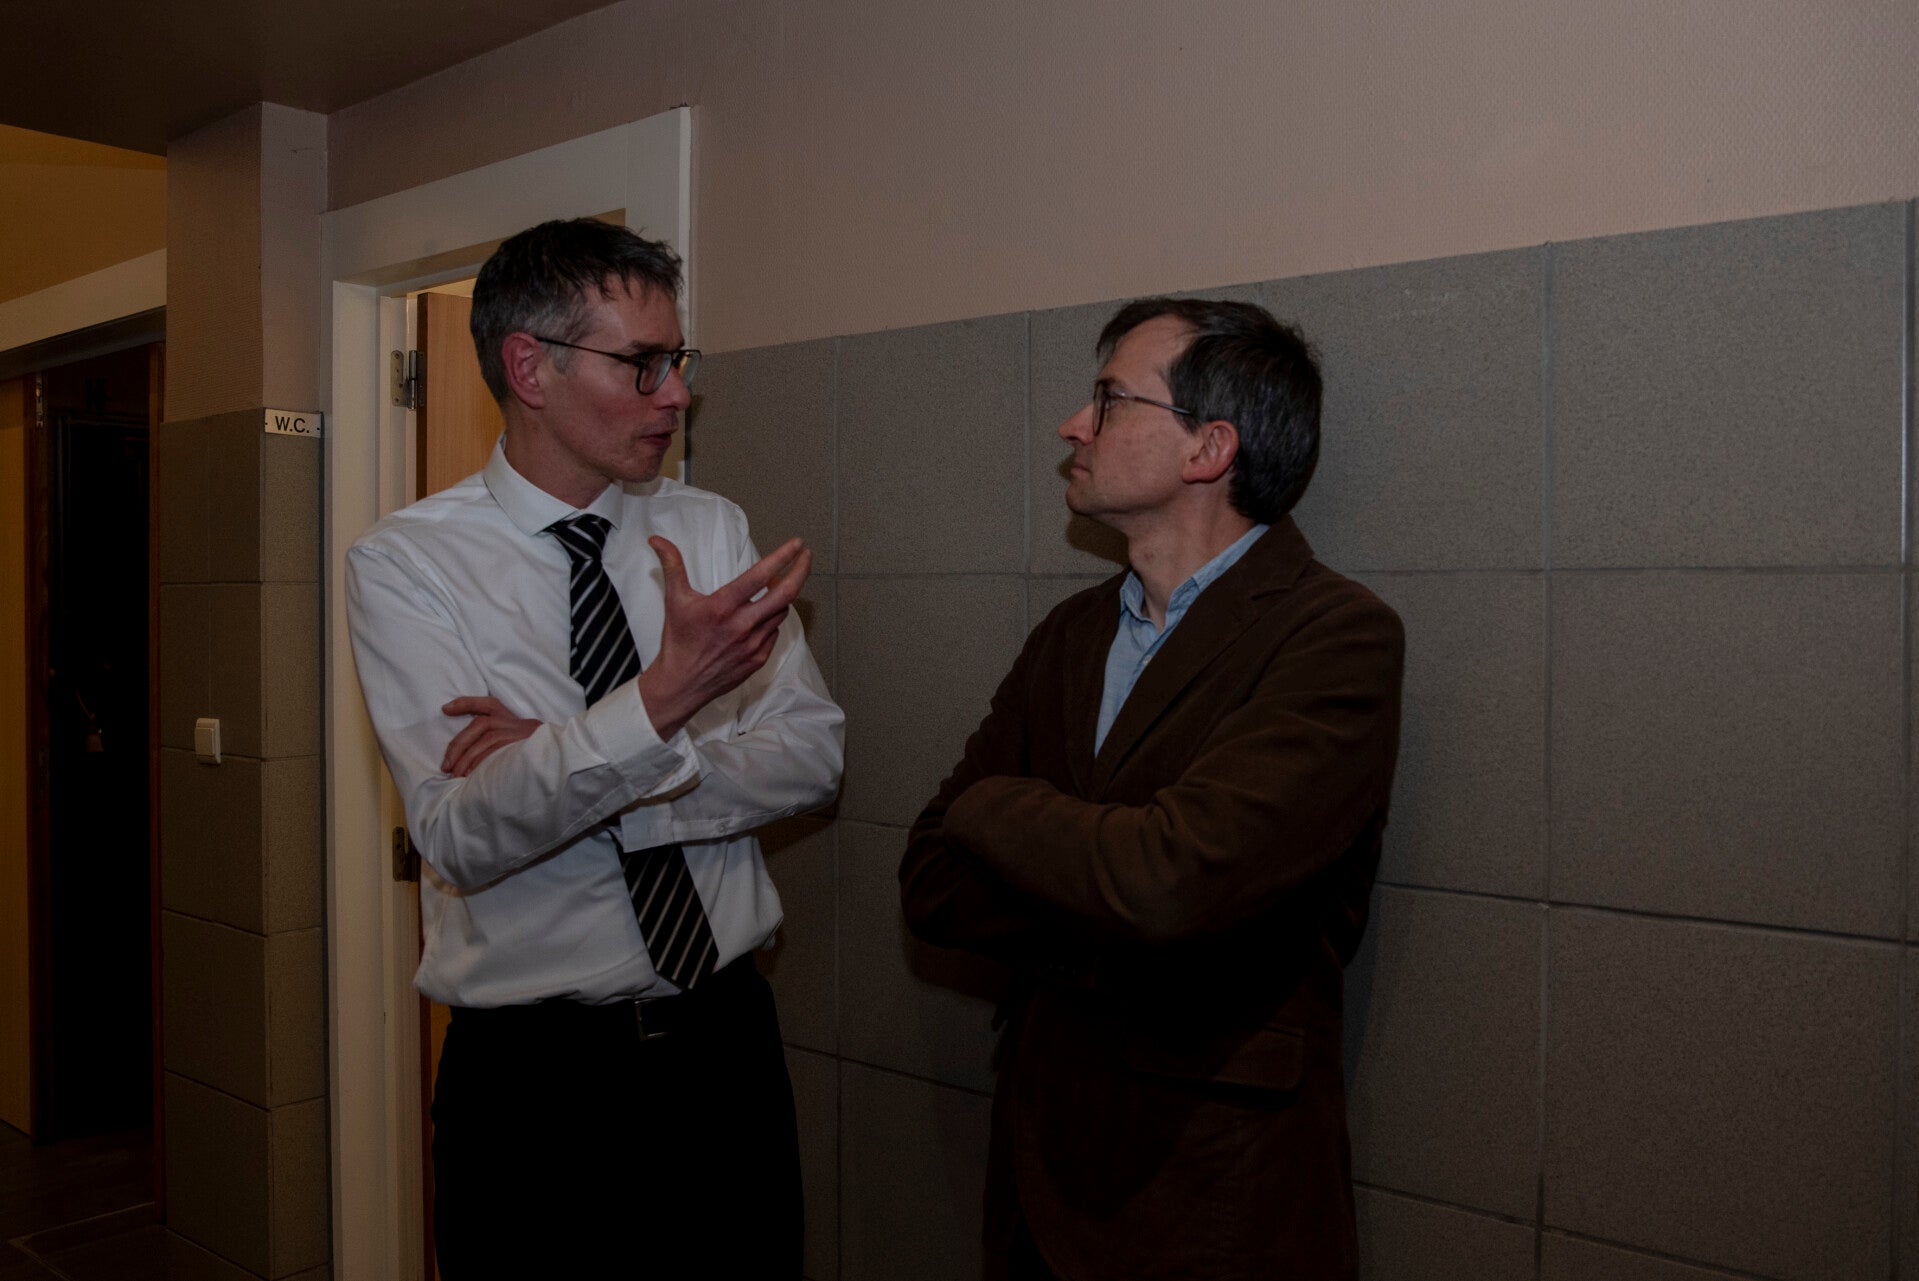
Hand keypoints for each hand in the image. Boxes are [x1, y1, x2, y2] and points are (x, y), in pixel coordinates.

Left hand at [440, 696, 540, 776]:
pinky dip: (484, 764)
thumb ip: (494, 743)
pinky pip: (501, 753)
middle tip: (446, 766)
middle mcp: (518, 723)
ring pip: (490, 738)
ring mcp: (524, 734)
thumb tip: (461, 759)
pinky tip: (473, 776)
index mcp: (513, 719)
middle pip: (482, 724)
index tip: (445, 709)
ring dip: (468, 758)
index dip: (466, 703)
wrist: (562, 763)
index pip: (489, 704)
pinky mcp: (527, 748)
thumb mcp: (515, 744)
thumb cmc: (533, 757)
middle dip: (459, 745)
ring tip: (456, 774)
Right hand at [638, 535, 810, 739]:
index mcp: (723, 607)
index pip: (760, 576)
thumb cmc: (678, 641)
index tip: (796, 544)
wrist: (681, 684)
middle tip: (805, 557)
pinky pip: (774, 632)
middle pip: (785, 593)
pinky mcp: (758, 659)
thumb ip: (672, 565)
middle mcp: (742, 625)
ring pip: (781, 612)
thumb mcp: (674, 599)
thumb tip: (657, 540)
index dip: (783, 557)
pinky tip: (762, 615)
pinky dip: (772, 619)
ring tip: (775, 585)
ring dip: (783, 595)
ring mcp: (753, 644)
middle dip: (801, 571)